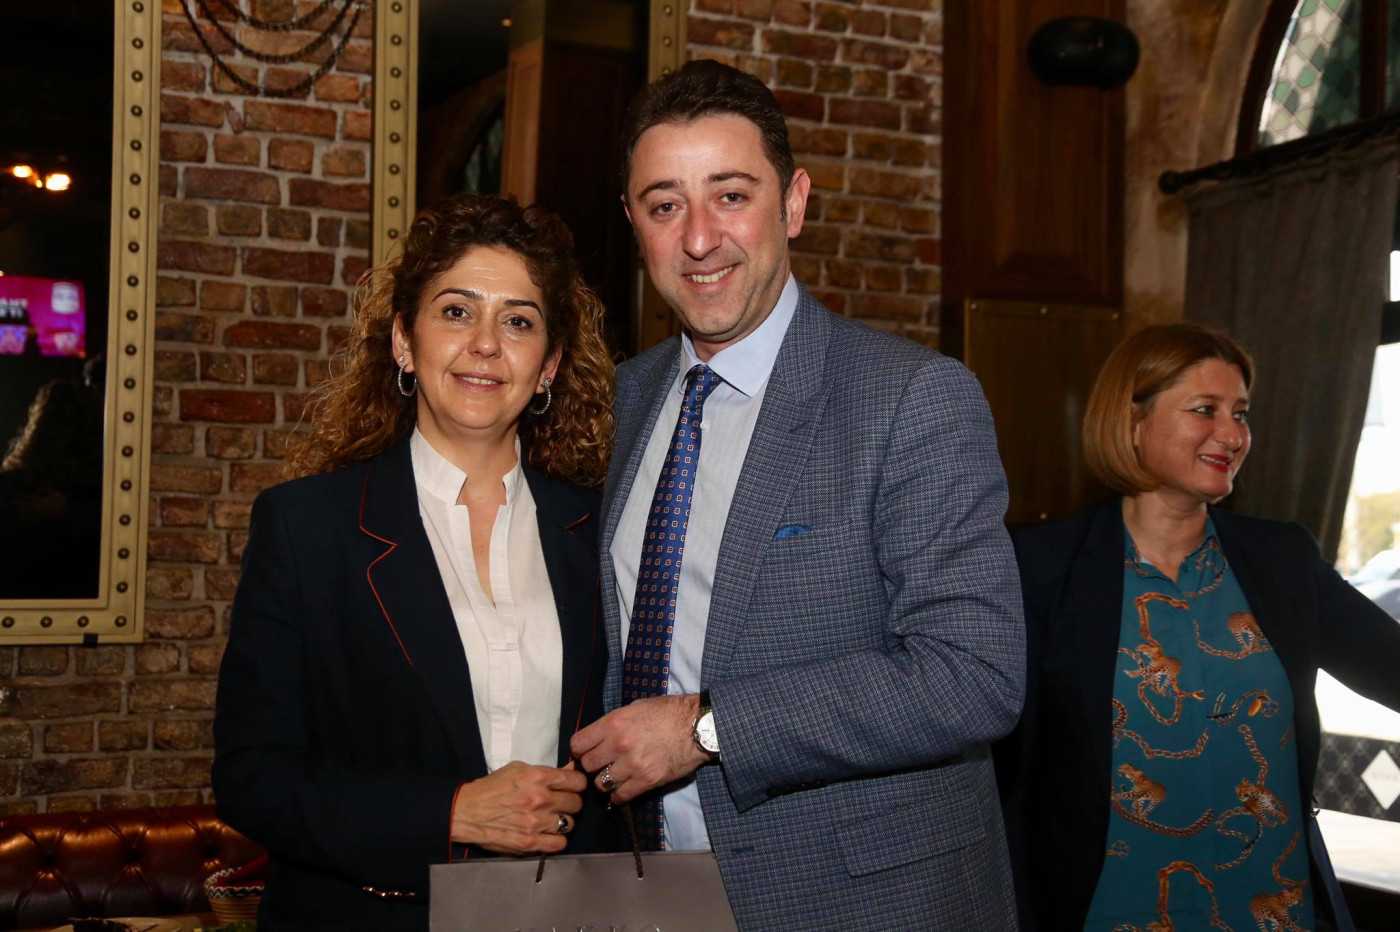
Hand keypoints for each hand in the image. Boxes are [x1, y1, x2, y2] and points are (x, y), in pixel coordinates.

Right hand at [449, 761, 586, 854]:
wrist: (466, 812)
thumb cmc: (492, 788)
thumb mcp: (518, 770)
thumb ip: (548, 771)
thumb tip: (573, 770)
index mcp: (537, 777)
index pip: (577, 781)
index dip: (577, 784)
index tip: (572, 787)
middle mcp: (539, 799)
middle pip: (576, 803)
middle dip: (571, 802)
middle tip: (560, 804)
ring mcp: (535, 823)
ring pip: (570, 823)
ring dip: (563, 821)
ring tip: (552, 819)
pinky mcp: (529, 843)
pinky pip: (559, 843)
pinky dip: (557, 839)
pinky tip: (548, 834)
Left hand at [570, 694, 709, 803]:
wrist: (697, 726)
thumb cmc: (668, 712)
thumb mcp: (635, 708)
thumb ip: (613, 724)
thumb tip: (596, 737)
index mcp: (614, 723)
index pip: (578, 744)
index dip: (579, 750)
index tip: (584, 753)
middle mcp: (619, 744)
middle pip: (587, 765)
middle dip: (592, 765)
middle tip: (601, 765)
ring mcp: (632, 764)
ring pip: (601, 783)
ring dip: (605, 781)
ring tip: (613, 777)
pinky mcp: (646, 781)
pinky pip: (620, 796)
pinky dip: (617, 796)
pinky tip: (621, 791)